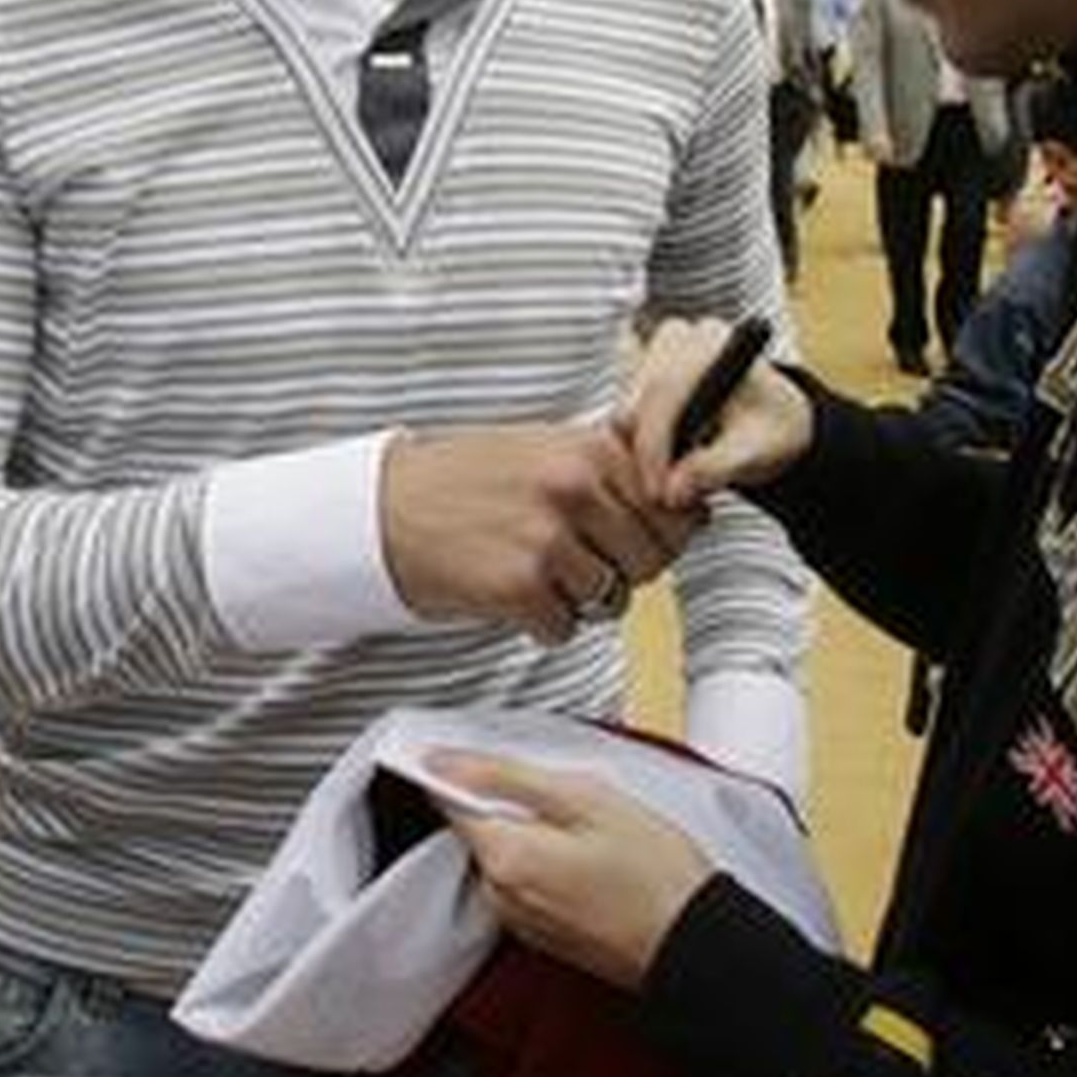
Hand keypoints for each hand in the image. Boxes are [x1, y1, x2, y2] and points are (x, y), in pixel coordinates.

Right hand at [381, 421, 694, 643]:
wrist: (384, 508)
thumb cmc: (464, 479)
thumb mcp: (545, 448)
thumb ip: (614, 467)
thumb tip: (692, 500)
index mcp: (591, 449)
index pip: (676, 507)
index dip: (658, 530)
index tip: (628, 532)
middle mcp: (576, 489)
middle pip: (652, 559)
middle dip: (621, 569)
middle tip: (572, 556)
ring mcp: (549, 539)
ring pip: (613, 599)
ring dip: (579, 597)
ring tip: (534, 569)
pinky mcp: (520, 587)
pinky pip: (566, 628)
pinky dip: (542, 623)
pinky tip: (511, 593)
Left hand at [429, 749, 712, 988]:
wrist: (693, 942)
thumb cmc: (654, 874)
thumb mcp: (586, 798)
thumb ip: (507, 776)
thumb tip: (444, 763)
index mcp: (505, 859)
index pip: (451, 800)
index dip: (472, 771)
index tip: (502, 761)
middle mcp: (501, 897)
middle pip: (482, 827)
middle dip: (515, 805)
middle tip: (573, 798)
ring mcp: (521, 920)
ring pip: (507, 854)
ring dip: (536, 835)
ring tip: (592, 833)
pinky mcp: (543, 933)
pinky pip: (528, 883)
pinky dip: (551, 865)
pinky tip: (594, 862)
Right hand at [619, 315, 814, 507]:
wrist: (772, 422)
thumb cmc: (771, 429)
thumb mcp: (756, 452)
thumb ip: (714, 469)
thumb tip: (672, 492)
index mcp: (712, 342)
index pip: (664, 390)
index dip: (655, 446)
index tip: (659, 491)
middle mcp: (678, 337)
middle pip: (634, 401)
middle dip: (645, 456)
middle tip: (663, 497)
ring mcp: (654, 352)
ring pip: (624, 413)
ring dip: (640, 453)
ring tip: (673, 479)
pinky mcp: (639, 372)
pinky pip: (622, 417)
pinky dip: (637, 445)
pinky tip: (666, 460)